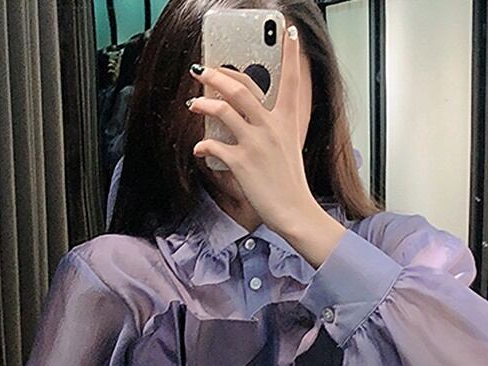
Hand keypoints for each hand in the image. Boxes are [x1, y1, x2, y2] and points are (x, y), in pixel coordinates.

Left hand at [186, 24, 345, 267]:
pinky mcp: (241, 162)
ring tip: (193, 103)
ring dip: (203, 103)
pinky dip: (202, 146)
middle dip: (217, 74)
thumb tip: (253, 118)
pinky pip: (212, 145)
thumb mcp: (289, 148)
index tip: (289, 32)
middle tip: (202, 69)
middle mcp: (271, 127)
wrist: (294, 211)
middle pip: (241, 88)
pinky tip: (199, 150)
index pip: (291, 81)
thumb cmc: (290, 184)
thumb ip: (274, 128)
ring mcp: (255, 143)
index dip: (291, 54)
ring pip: (223, 109)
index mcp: (287, 121)